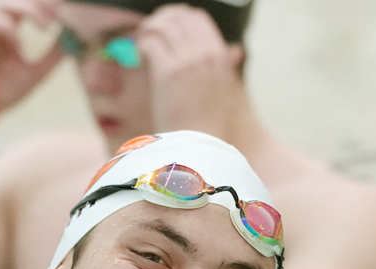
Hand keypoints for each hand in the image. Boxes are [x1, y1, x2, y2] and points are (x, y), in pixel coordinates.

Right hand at [0, 0, 62, 133]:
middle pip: (14, 2)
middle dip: (38, 6)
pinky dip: (8, 30)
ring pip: (1, 7)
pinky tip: (20, 46)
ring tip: (45, 27)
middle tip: (59, 16)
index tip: (66, 11)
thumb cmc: (5, 92)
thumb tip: (75, 39)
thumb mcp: (37, 72)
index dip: (45, 7)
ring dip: (25, 12)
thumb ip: (53, 55)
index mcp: (8, 32)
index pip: (26, 8)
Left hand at [136, 3, 243, 133]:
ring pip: (163, 26)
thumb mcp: (224, 88)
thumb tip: (235, 49)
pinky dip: (142, 44)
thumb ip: (225, 65)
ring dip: (148, 29)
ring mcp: (188, 63)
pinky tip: (140, 55)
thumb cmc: (207, 120)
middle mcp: (207, 56)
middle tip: (150, 32)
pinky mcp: (169, 72)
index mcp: (220, 58)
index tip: (167, 28)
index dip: (178, 17)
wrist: (199, 145)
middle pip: (179, 17)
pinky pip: (150, 42)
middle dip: (161, 19)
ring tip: (143, 41)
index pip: (198, 18)